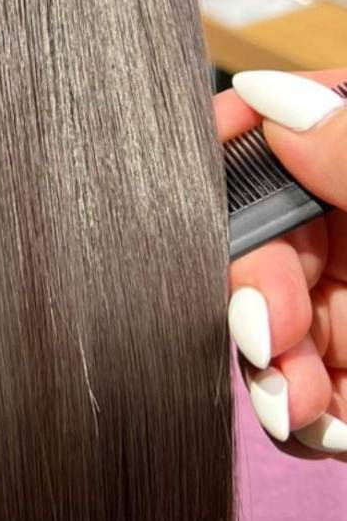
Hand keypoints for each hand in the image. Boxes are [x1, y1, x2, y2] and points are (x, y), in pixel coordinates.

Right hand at [221, 68, 346, 453]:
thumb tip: (269, 96)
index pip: (285, 133)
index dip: (235, 148)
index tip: (194, 169)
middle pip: (257, 243)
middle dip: (250, 291)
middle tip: (271, 330)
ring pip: (266, 331)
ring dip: (271, 369)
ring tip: (298, 400)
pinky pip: (298, 404)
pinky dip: (299, 420)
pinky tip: (324, 424)